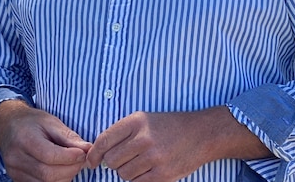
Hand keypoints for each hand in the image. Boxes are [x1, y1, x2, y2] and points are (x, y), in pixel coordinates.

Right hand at [0, 100, 92, 181]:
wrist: (8, 126)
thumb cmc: (32, 122)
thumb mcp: (51, 122)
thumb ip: (69, 137)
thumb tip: (88, 149)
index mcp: (25, 139)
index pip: (50, 155)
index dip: (70, 157)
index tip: (84, 153)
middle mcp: (16, 158)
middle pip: (47, 174)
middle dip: (70, 169)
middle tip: (81, 160)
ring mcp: (14, 171)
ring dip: (64, 177)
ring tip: (72, 164)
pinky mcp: (16, 179)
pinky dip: (55, 181)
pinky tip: (61, 170)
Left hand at [86, 107, 270, 181]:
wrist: (202, 134)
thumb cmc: (170, 126)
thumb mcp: (146, 119)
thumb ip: (122, 133)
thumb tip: (97, 155)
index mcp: (137, 121)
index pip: (103, 141)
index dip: (94, 155)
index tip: (92, 162)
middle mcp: (144, 138)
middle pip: (112, 161)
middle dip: (115, 162)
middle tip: (128, 158)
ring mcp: (154, 157)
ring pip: (123, 174)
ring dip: (128, 171)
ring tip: (142, 162)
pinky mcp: (162, 174)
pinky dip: (139, 179)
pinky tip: (150, 169)